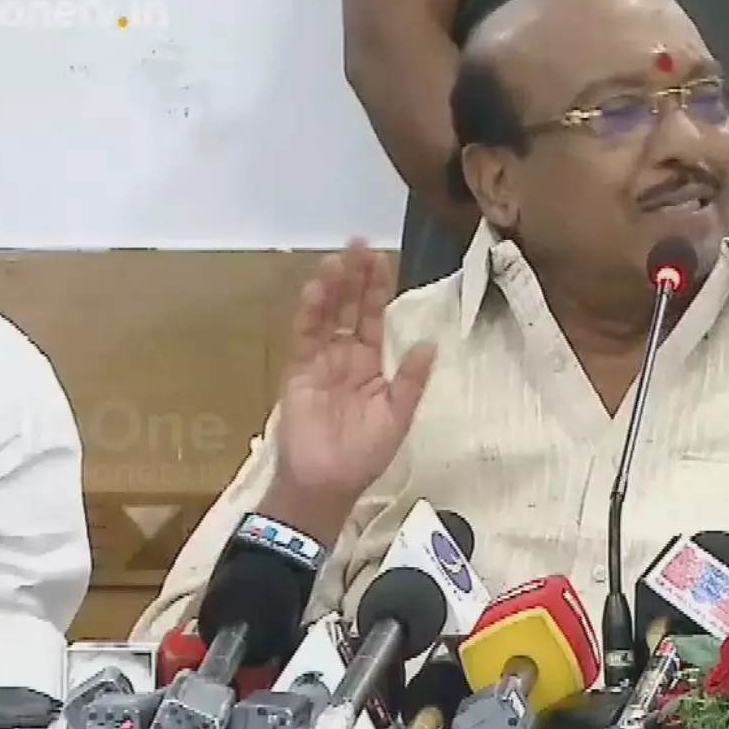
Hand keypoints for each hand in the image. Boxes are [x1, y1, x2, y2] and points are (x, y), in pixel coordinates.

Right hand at [274, 239, 435, 504]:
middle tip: (359, 244)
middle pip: (351, 308)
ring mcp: (320, 361)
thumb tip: (429, 343)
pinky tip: (315, 290)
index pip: (375, 318)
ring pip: (327, 316)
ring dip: (332, 288)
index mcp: (372, 365)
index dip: (378, 290)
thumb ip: (411, 380)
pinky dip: (310, 313)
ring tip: (339, 259)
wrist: (326, 483)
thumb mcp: (398, 417)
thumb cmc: (364, 455)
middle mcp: (346, 356)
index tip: (382, 259)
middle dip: (355, 278)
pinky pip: (305, 337)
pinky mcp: (299, 371)